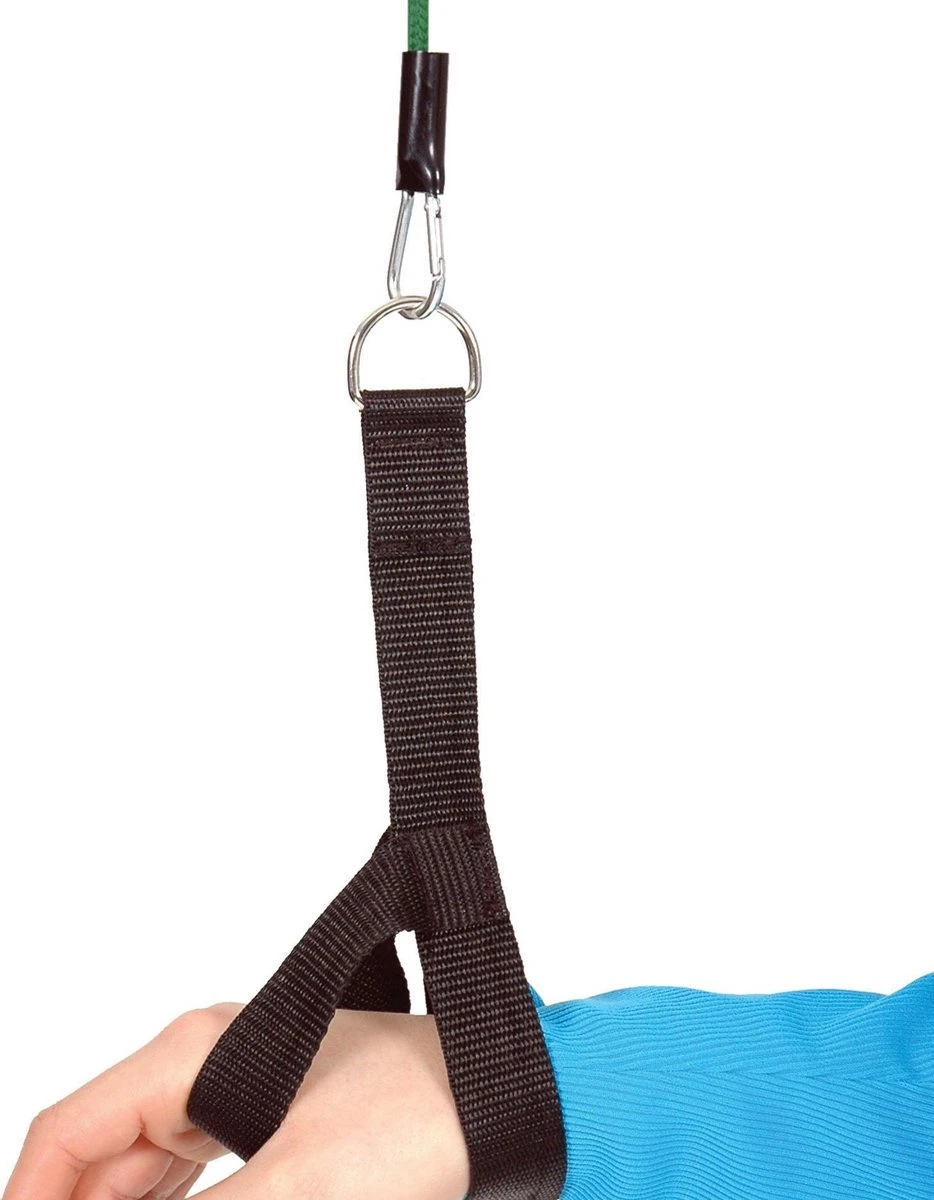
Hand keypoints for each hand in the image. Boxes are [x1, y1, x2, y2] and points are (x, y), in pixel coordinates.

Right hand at [2, 1003, 469, 1199]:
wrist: (505, 1097)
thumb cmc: (413, 1123)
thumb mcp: (290, 1192)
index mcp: (194, 1059)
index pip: (68, 1132)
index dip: (31, 1197)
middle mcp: (206, 1068)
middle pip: (101, 1158)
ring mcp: (239, 1094)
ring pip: (145, 1174)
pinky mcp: (273, 1125)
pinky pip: (194, 1178)